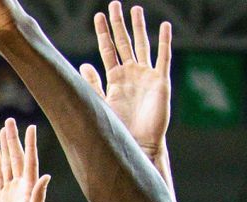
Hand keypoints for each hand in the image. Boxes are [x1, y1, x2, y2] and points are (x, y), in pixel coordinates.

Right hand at [0, 118, 50, 201]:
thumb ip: (38, 197)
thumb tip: (46, 176)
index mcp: (29, 189)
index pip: (30, 162)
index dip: (30, 145)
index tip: (31, 127)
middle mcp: (21, 188)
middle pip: (17, 158)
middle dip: (14, 139)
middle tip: (10, 120)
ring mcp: (11, 193)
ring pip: (8, 164)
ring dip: (6, 147)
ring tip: (4, 130)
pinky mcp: (1, 200)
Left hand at [80, 3, 170, 158]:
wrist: (139, 144)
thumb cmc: (120, 129)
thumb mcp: (103, 104)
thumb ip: (93, 85)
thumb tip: (82, 66)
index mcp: (115, 79)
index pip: (108, 50)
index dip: (103, 33)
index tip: (98, 16)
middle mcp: (131, 74)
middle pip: (124, 43)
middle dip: (118, 24)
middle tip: (114, 5)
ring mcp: (146, 76)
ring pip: (142, 45)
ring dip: (139, 28)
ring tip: (136, 10)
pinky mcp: (161, 81)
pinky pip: (163, 57)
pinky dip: (165, 42)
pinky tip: (165, 27)